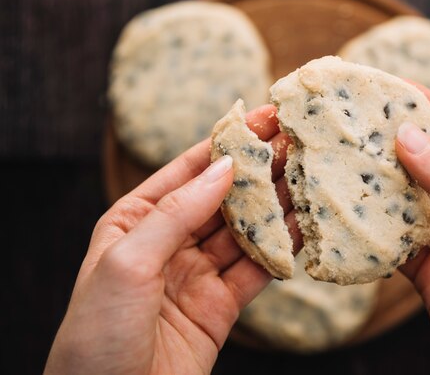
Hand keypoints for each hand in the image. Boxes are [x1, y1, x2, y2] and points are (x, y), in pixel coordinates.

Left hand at [45, 105, 298, 374]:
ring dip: (275, 204)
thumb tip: (225, 168)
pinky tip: (302, 223)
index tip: (262, 118)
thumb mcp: (126, 262)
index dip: (225, 144)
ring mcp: (197, 274)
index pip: (187, 172)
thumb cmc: (97, 335)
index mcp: (133, 222)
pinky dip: (280, 247)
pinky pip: (256, 269)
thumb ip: (177, 213)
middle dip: (258, 170)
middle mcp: (167, 243)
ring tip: (308, 174)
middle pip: (222, 198)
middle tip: (295, 141)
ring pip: (244, 230)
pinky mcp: (221, 305)